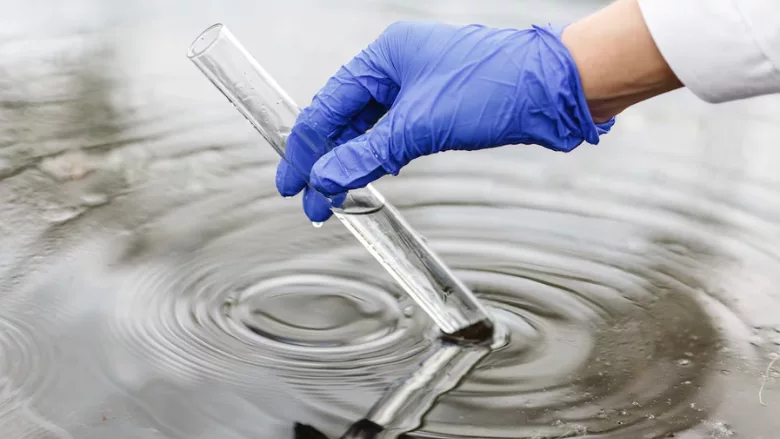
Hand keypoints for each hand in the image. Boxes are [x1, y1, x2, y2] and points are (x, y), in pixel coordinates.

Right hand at [276, 21, 614, 221]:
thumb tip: (325, 179)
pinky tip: (368, 176)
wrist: (556, 89)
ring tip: (335, 197)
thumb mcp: (420, 125)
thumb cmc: (497, 87)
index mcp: (384, 57)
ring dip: (351, 162)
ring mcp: (418, 86)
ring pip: (368, 128)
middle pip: (344, 118)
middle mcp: (397, 68)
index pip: (328, 106)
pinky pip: (394, 133)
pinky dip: (378, 156)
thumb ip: (367, 153)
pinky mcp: (437, 106)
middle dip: (325, 161)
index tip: (292, 184)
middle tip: (311, 201)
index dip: (305, 149)